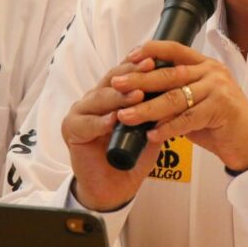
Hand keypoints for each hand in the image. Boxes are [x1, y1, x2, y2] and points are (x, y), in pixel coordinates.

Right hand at [60, 55, 161, 210]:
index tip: (157, 59)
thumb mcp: (150, 129)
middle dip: (131, 75)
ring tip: (137, 95)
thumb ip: (156, 110)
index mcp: (111, 94)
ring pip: (99, 99)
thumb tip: (176, 88)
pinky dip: (100, 122)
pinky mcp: (71, 130)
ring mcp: (80, 113)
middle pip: (111, 81)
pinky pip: (86, 124)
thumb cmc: (133, 156)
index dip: (138, 66)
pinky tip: (114, 120)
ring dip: (118, 97)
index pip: (124, 74)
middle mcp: (94, 99)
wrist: (115, 187)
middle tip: (149, 69)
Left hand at [110, 41, 247, 172]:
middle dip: (139, 80)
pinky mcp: (222, 109)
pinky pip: (188, 119)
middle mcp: (212, 72)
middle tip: (116, 84)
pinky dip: (167, 128)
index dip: (151, 50)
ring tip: (125, 115)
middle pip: (169, 74)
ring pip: (175, 98)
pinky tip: (151, 135)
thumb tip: (138, 94)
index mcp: (204, 65)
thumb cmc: (219, 122)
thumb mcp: (196, 101)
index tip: (128, 57)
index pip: (175, 49)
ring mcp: (218, 89)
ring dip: (146, 108)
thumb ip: (175, 94)